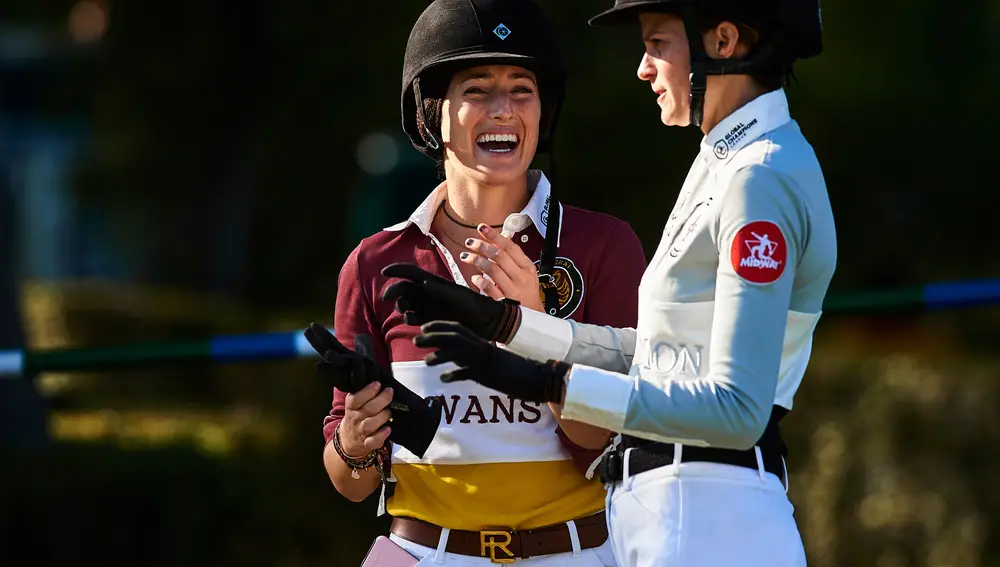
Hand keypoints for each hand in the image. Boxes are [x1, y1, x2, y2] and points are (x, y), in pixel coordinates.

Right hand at [304, 323, 442, 457]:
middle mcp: (354, 417)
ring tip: (390, 412)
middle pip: (367, 409)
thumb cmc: (357, 413)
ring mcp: (360, 431)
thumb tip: (363, 343)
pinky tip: (389, 430)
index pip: (356, 397)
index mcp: (351, 404)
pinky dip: (382, 436)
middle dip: (380, 400)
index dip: (367, 391)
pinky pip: (374, 441)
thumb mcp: (356, 397)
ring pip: (371, 424)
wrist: (349, 441)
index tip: (378, 384)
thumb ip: (363, 379)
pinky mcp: (366, 444)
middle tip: (390, 393)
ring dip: (383, 417)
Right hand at [381, 264, 520, 342]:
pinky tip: (413, 320)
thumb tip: (423, 283)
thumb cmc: (474, 305)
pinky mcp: (429, 321)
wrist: (485, 323)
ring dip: (401, 305)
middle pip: (403, 288)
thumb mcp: (457, 295)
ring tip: (407, 311)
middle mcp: (427, 293)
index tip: (384, 272)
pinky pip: (412, 318)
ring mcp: (427, 307)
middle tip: (388, 298)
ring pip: (406, 304)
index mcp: (433, 282)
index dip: (396, 270)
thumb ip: (440, 290)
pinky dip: (409, 319)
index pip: (410, 272)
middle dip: (393, 291)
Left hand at [413, 320, 569, 403]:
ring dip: (441, 354)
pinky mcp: (488, 375)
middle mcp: (481, 348)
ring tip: (426, 360)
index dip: (439, 326)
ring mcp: (485, 361)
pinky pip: (469, 373)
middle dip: (433, 336)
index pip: (457, 328)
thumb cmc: (511, 369)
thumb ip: (472, 357)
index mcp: (481, 343)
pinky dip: (455, 374)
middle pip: (454, 336)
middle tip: (416, 339)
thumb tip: (452, 361)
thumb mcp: (489, 359)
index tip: (423, 326)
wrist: (535, 377)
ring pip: (459, 352)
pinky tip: (444, 378)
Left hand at [460, 224, 543, 311]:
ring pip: (492, 269)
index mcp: (527, 268)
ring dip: (477, 260)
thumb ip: (515, 256)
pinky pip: (489, 288)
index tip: (482, 228)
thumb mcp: (527, 273)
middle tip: (470, 242)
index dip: (495, 236)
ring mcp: (513, 291)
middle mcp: (521, 278)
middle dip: (482, 246)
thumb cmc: (528, 294)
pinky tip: (474, 277)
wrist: (534, 319)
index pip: (510, 247)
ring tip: (466, 256)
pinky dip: (479, 280)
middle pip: (499, 256)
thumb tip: (504, 236)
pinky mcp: (504, 303)